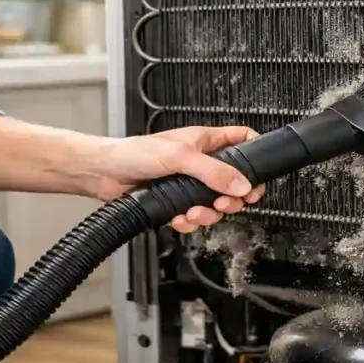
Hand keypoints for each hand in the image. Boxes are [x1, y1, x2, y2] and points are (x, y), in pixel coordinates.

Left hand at [89, 126, 264, 232]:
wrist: (104, 174)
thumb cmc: (134, 153)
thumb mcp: (180, 156)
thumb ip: (213, 171)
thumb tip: (241, 184)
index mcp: (206, 141)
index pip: (243, 140)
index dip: (256, 157)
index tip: (259, 175)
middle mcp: (201, 163)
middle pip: (234, 182)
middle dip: (233, 198)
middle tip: (226, 203)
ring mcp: (189, 184)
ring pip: (215, 204)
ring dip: (208, 213)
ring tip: (194, 212)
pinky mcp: (176, 202)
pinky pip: (195, 218)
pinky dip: (189, 222)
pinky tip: (178, 217)